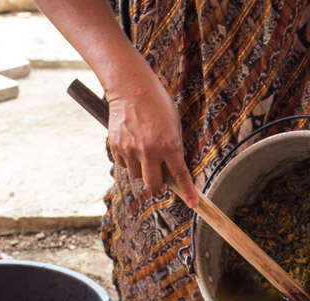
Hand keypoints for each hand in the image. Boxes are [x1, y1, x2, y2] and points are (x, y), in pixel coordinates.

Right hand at [105, 77, 197, 205]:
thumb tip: (172, 170)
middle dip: (159, 185)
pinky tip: (132, 146)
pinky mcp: (116, 147)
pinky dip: (129, 161)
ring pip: (137, 175)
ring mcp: (130, 150)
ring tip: (144, 151)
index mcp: (168, 145)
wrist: (131, 88)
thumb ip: (173, 149)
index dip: (187, 192)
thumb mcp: (174, 125)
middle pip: (153, 184)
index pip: (180, 175)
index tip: (193, 203)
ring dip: (143, 170)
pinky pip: (124, 165)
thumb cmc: (158, 104)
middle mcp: (149, 151)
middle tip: (161, 178)